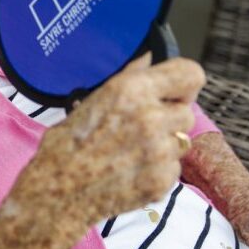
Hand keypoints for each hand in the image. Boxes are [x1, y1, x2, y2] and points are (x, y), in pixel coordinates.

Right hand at [37, 53, 205, 226]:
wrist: (57, 190)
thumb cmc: (68, 143)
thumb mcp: (94, 99)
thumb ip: (129, 78)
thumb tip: (148, 58)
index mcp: (132, 89)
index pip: (191, 74)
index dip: (184, 84)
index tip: (175, 93)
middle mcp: (151, 116)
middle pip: (186, 111)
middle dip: (168, 119)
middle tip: (141, 128)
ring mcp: (159, 150)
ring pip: (182, 141)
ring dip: (165, 144)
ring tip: (132, 150)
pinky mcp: (162, 178)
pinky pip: (174, 167)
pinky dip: (158, 168)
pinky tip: (131, 168)